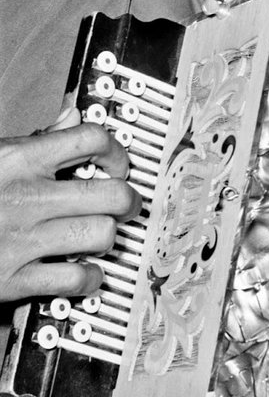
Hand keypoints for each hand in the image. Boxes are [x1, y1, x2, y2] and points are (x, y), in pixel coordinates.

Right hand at [0, 123, 141, 301]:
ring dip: (108, 236)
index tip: (118, 162)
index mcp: (18, 160)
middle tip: (126, 203)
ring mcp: (21, 239)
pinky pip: (74, 279)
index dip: (116, 149)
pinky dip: (90, 278)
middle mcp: (25, 197)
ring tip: (101, 234)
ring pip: (100, 235)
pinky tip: (85, 272)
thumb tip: (70, 117)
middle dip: (128, 199)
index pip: (90, 139)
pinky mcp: (12, 279)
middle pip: (111, 193)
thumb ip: (34, 139)